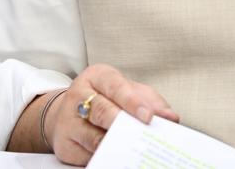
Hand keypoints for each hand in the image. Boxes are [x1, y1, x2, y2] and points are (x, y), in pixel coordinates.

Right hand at [45, 64, 178, 164]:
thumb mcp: (126, 90)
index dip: (133, 102)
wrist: (66, 113)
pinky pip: (87, 155)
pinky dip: (106, 157)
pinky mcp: (65, 145)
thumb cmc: (104, 98)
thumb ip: (149, 99)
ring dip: (115, 144)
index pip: (115, 86)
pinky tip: (119, 158)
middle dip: (123, 123)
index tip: (149, 116)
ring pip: (93, 137)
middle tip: (143, 132)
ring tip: (134, 148)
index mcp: (96, 77)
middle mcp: (78, 96)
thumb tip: (169, 117)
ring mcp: (68, 122)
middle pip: (102, 111)